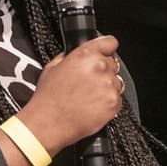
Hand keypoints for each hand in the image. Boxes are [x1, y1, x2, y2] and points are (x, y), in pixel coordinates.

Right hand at [17, 37, 124, 152]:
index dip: (107, 48)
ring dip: (107, 87)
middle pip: (113, 63)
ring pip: (117, 82)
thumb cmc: (48, 98)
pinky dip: (108, 102)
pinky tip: (92, 105)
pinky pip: (117, 99)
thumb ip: (70, 56)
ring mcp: (109, 86)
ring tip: (88, 96)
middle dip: (103, 71)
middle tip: (88, 83)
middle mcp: (100, 68)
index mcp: (85, 55)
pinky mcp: (114, 103)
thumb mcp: (53, 67)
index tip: (106, 52)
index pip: (110, 42)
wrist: (49, 123)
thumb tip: (77, 54)